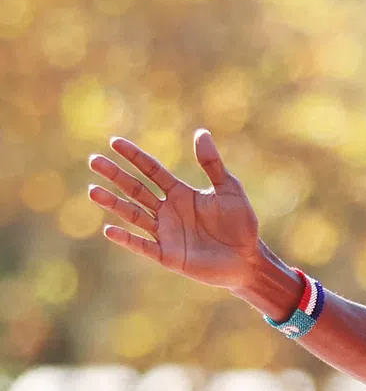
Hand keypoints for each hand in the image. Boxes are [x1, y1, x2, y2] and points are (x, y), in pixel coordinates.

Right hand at [87, 130, 261, 289]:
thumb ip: (212, 164)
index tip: (114, 142)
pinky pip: (143, 246)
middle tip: (94, 160)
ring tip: (93, 191)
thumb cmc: (241, 223)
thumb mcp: (229, 189)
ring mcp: (165, 233)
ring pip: (133, 215)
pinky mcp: (167, 255)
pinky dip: (127, 239)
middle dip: (115, 175)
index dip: (134, 156)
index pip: (151, 170)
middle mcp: (167, 211)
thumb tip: (201, 132)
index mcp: (180, 193)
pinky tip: (109, 230)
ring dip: (113, 204)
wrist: (248, 258)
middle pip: (135, 189)